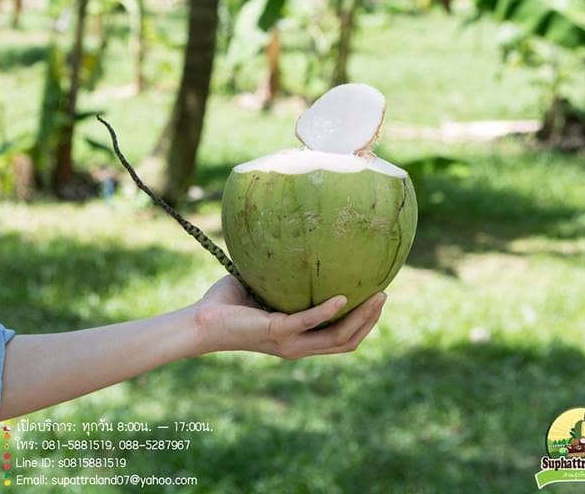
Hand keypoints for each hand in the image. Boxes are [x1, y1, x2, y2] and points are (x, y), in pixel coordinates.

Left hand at [191, 275, 386, 358]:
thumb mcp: (265, 285)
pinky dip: (328, 310)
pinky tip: (341, 297)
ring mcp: (289, 342)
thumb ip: (284, 273)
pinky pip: (309, 322)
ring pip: (337, 337)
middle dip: (370, 321)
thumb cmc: (227, 303)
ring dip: (360, 318)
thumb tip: (297, 238)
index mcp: (298, 338)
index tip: (377, 299)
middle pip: (347, 341)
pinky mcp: (277, 331)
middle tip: (384, 295)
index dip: (363, 324)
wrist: (201, 320)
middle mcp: (298, 345)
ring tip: (376, 296)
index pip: (340, 339)